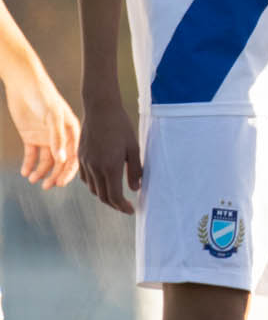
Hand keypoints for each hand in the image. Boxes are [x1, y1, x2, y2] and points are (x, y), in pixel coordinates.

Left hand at [6, 66, 78, 188]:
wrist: (24, 84)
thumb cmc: (43, 96)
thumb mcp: (52, 116)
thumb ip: (57, 137)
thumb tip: (61, 159)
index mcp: (72, 132)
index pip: (73, 156)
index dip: (68, 171)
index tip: (61, 183)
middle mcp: (60, 137)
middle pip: (60, 162)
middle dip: (54, 175)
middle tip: (47, 186)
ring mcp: (46, 138)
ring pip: (46, 161)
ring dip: (40, 172)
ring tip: (32, 179)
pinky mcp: (31, 137)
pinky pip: (31, 155)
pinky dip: (29, 164)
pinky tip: (25, 172)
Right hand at [77, 95, 141, 214]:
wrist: (100, 109)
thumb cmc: (121, 127)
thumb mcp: (134, 148)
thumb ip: (135, 170)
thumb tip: (135, 189)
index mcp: (110, 166)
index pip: (114, 196)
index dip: (122, 206)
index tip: (131, 210)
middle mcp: (95, 167)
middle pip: (102, 195)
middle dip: (114, 204)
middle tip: (126, 206)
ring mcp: (85, 162)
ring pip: (93, 188)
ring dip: (104, 195)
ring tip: (116, 196)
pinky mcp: (80, 157)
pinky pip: (85, 178)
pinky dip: (94, 185)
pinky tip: (104, 182)